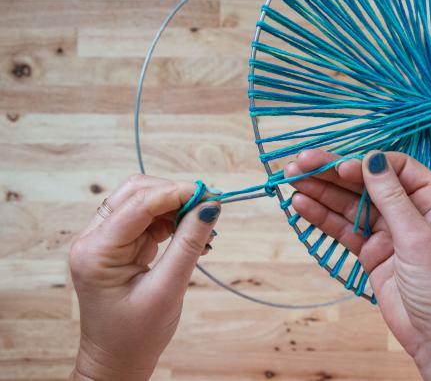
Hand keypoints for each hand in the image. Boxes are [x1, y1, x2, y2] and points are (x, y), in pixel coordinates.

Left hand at [69, 175, 220, 380]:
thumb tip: (211, 207)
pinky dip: (172, 220)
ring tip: (204, 225)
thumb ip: (188, 244)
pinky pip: (148, 218)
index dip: (176, 193)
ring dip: (175, 206)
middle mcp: (95, 239)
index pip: (138, 204)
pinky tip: (192, 233)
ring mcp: (105, 240)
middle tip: (209, 206)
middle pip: (136, 193)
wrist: (117, 362)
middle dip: (174, 194)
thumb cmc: (136, 335)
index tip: (211, 195)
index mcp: (96, 251)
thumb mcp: (167, 290)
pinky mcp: (119, 245)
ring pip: (143, 201)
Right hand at [285, 150, 430, 380]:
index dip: (365, 164)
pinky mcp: (371, 251)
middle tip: (299, 163)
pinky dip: (323, 218)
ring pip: (350, 204)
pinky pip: (344, 229)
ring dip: (321, 192)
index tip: (340, 166)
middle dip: (333, 172)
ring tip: (292, 181)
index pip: (396, 168)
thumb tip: (371, 159)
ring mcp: (388, 231)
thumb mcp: (419, 238)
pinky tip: (302, 205)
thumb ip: (392, 198)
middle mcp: (410, 210)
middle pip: (366, 183)